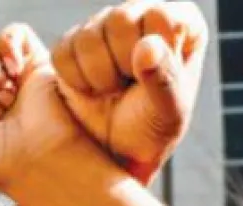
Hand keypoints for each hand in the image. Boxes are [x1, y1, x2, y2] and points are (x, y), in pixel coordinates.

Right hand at [52, 2, 207, 183]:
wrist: (113, 151)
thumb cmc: (151, 129)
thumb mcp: (169, 111)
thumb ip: (164, 78)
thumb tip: (147, 46)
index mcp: (180, 26)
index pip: (160, 16)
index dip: (152, 51)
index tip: (151, 78)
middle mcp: (142, 18)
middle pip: (120, 18)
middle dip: (121, 63)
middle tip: (128, 87)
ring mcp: (105, 28)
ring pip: (88, 34)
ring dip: (98, 74)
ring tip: (111, 90)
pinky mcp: (72, 45)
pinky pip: (62, 52)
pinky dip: (75, 79)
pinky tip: (91, 89)